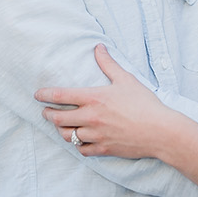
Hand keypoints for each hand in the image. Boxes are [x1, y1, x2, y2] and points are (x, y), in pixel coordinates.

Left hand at [36, 45, 170, 157]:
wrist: (160, 130)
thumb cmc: (144, 103)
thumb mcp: (126, 79)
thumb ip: (108, 63)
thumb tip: (98, 47)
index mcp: (94, 98)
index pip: (61, 96)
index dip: (45, 95)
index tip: (37, 95)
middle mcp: (91, 118)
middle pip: (58, 119)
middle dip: (48, 114)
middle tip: (46, 112)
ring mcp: (96, 135)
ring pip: (67, 136)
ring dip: (61, 130)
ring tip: (61, 125)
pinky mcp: (103, 149)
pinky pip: (82, 149)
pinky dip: (78, 144)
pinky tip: (80, 139)